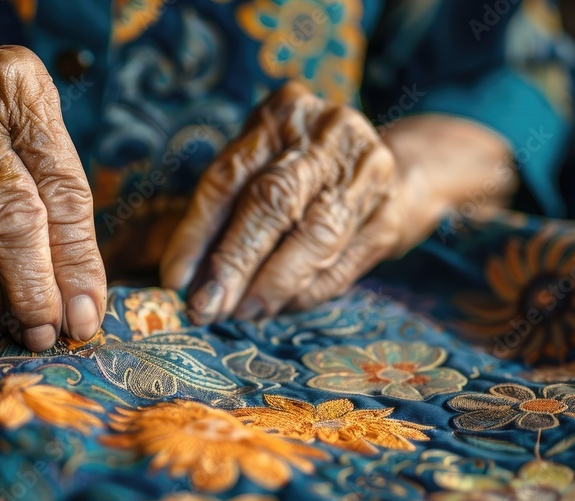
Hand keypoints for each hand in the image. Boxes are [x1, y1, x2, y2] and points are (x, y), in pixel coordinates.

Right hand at [0, 37, 105, 350]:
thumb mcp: (26, 122)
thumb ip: (55, 193)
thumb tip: (78, 295)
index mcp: (17, 87)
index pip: (62, 189)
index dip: (77, 261)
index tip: (85, 313)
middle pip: (10, 219)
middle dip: (34, 289)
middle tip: (46, 332)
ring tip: (12, 324)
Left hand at [160, 81, 424, 323]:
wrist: (399, 168)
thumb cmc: (303, 173)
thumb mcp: (258, 170)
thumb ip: (220, 216)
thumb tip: (182, 279)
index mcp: (282, 113)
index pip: (229, 176)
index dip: (197, 232)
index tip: (174, 280)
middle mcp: (329, 133)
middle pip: (273, 202)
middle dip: (233, 263)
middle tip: (205, 307)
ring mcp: (367, 171)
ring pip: (314, 237)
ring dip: (270, 285)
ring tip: (239, 313)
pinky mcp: (391, 214)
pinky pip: (341, 265)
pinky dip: (303, 293)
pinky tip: (277, 307)